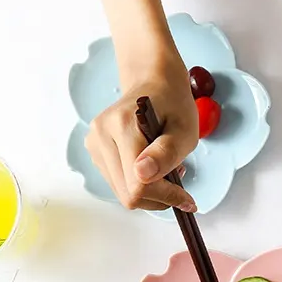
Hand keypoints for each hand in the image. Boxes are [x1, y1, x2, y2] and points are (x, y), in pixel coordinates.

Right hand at [85, 58, 198, 211]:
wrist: (154, 84)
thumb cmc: (173, 105)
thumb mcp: (184, 129)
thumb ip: (167, 153)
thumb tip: (143, 175)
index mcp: (121, 125)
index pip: (138, 185)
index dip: (165, 197)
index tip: (186, 197)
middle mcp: (100, 135)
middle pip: (128, 194)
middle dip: (158, 196)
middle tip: (178, 180)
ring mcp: (94, 145)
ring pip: (122, 194)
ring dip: (149, 191)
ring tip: (165, 169)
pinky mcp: (95, 153)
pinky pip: (119, 185)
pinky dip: (138, 185)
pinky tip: (150, 167)